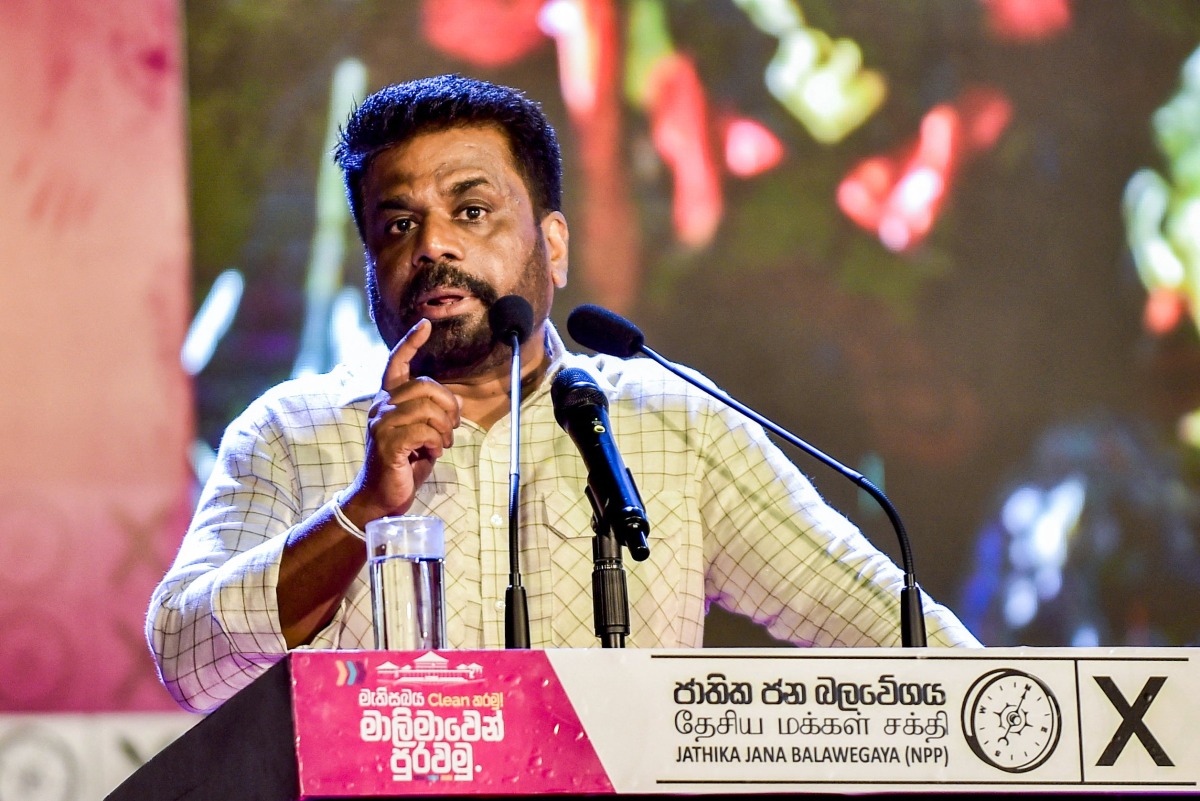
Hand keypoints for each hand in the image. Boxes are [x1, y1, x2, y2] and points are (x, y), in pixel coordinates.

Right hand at [344, 319, 461, 520]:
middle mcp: (381, 405)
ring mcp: (381, 422)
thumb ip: (432, 413)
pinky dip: (437, 443)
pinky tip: (431, 453)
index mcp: (388, 399)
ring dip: (445, 429)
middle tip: (451, 428)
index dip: (410, 342)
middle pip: (426, 385)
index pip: (396, 363)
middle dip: (448, 406)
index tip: (424, 324)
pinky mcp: (387, 441)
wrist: (382, 496)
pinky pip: (426, 431)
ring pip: (429, 409)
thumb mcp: (423, 433)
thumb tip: (453, 402)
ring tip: (441, 444)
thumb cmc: (404, 463)